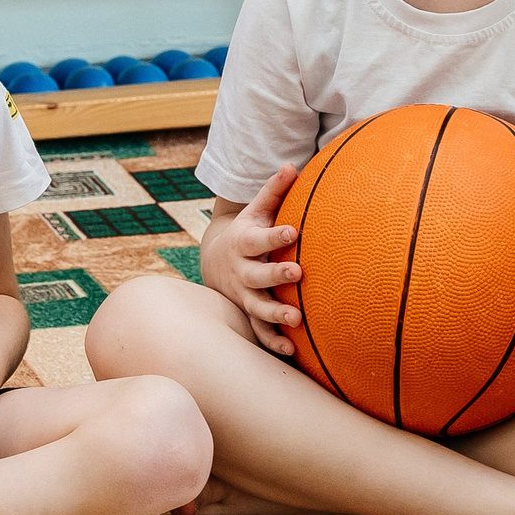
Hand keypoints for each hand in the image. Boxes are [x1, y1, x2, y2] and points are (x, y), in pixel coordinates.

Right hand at [203, 165, 304, 358]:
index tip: (293, 231)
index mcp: (244, 243)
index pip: (259, 238)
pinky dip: (272, 342)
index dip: (274, 235)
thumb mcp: (255, 210)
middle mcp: (241, 271)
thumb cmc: (247, 231)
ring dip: (275, 314)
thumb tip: (292, 164)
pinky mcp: (248, 313)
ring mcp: (243, 295)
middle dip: (275, 274)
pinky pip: (258, 331)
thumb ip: (274, 190)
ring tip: (297, 319)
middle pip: (256, 275)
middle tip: (297, 272)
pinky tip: (292, 350)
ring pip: (257, 307)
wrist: (216, 260)